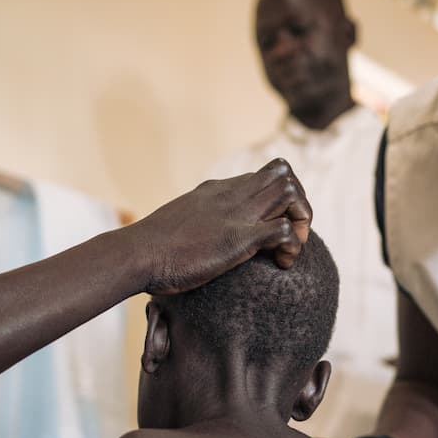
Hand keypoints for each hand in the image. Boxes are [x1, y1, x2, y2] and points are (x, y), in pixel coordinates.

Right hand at [137, 158, 311, 294]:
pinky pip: (284, 230)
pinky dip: (293, 247)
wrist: (135, 255)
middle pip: (284, 173)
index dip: (278, 199)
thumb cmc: (152, 250)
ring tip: (288, 249)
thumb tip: (195, 240)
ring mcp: (236, 214)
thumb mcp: (180, 225)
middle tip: (292, 235)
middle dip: (298, 202)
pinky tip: (281, 264)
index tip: (273, 226)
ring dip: (301, 219)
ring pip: (290, 191)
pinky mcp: (238, 238)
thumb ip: (196, 225)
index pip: (263, 176)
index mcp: (217, 190)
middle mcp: (231, 194)